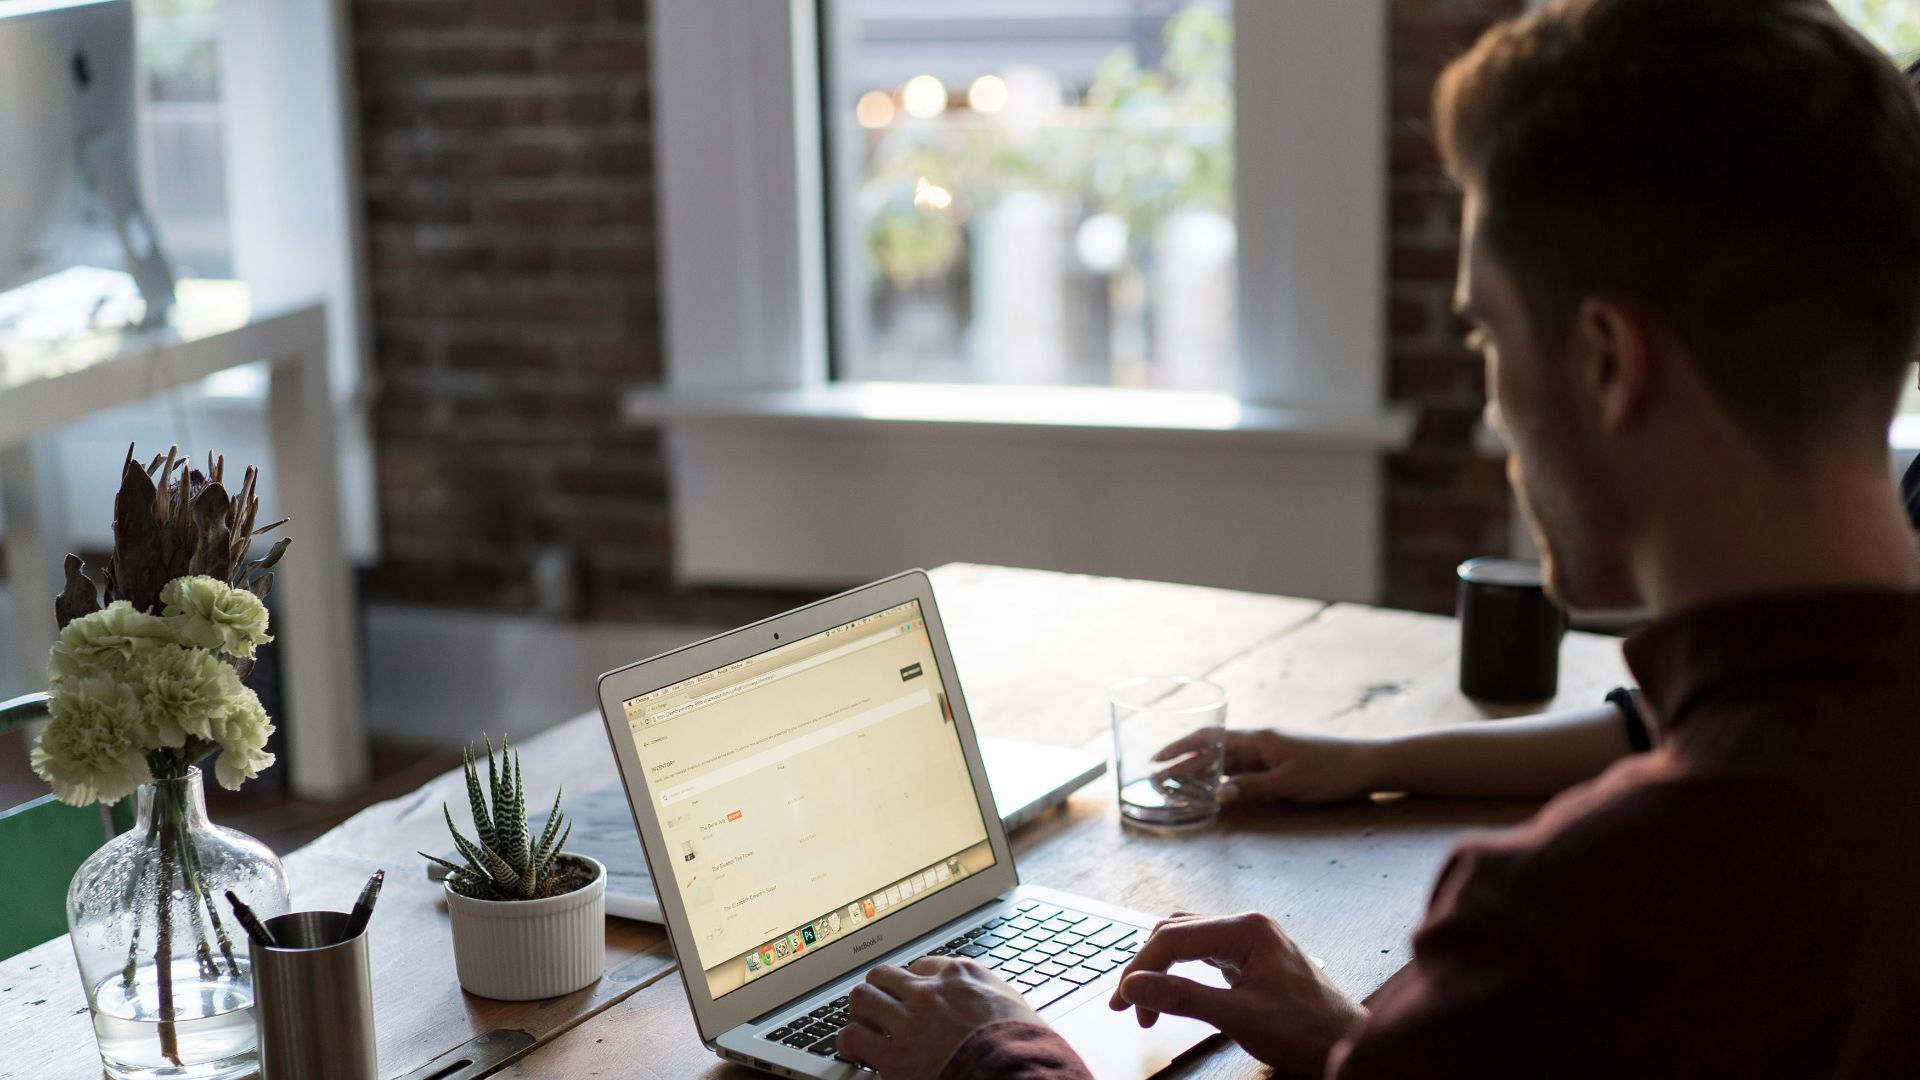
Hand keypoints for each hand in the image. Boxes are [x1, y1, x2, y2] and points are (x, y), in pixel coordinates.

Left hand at [841, 955, 1041, 1078]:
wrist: (1016, 1075)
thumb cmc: (1025, 1048)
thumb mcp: (1015, 1007)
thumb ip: (991, 999)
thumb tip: (990, 1006)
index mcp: (962, 976)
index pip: (924, 966)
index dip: (916, 982)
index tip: (914, 995)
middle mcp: (929, 992)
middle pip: (885, 975)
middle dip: (881, 990)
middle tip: (882, 1007)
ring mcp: (908, 1022)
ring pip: (862, 998)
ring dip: (861, 1012)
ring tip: (863, 1024)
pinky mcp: (892, 1055)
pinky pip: (852, 1037)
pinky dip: (850, 1042)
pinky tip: (855, 1049)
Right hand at [1108, 911, 1363, 1075]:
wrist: (1347, 1045)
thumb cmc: (1306, 1031)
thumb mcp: (1238, 1016)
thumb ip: (1183, 997)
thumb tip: (1134, 986)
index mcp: (1246, 929)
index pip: (1174, 937)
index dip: (1141, 968)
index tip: (1123, 1001)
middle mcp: (1248, 926)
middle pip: (1176, 933)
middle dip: (1147, 968)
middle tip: (1128, 1006)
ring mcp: (1251, 940)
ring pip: (1188, 941)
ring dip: (1162, 969)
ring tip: (1146, 1003)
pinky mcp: (1253, 958)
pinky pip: (1205, 953)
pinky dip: (1182, 972)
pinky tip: (1175, 991)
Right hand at [1156, 728, 1380, 804]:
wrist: (1368, 765)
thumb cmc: (1330, 771)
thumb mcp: (1289, 783)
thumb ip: (1252, 787)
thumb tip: (1218, 795)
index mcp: (1258, 740)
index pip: (1209, 739)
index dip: (1180, 748)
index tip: (1156, 759)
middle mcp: (1259, 743)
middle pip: (1213, 751)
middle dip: (1183, 763)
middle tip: (1157, 780)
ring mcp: (1269, 754)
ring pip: (1226, 762)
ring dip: (1201, 772)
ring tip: (1177, 787)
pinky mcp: (1279, 765)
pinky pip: (1243, 771)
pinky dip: (1224, 780)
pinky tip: (1214, 791)